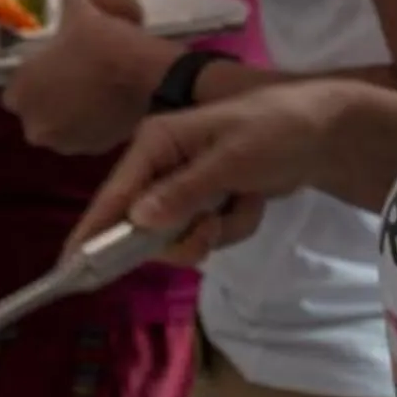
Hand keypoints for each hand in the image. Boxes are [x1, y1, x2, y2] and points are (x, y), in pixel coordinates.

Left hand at [1, 0, 172, 155]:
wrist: (151, 78)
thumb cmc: (105, 46)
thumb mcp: (83, 13)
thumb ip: (68, 0)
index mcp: (21, 92)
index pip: (14, 85)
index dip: (32, 73)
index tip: (48, 63)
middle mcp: (35, 124)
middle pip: (35, 108)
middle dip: (49, 94)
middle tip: (71, 74)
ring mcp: (63, 142)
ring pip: (59, 123)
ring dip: (69, 110)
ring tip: (92, 88)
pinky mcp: (92, 150)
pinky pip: (84, 133)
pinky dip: (91, 120)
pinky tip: (107, 101)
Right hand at [66, 81, 360, 260]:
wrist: (325, 131)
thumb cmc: (275, 130)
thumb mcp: (231, 159)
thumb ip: (185, 191)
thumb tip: (138, 219)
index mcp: (156, 142)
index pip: (114, 193)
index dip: (93, 231)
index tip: (70, 266)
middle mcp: (161, 164)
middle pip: (145, 226)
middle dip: (185, 235)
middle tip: (212, 227)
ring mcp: (184, 185)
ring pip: (180, 235)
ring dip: (218, 229)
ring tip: (244, 203)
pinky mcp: (207, 200)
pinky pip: (208, 234)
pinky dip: (235, 225)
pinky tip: (254, 201)